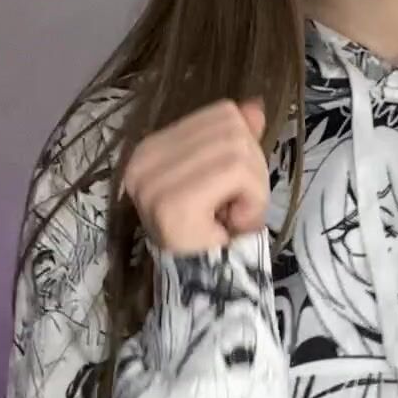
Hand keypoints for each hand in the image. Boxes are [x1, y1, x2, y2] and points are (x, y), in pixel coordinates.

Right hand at [123, 99, 269, 253]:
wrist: (201, 291)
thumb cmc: (211, 236)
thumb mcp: (229, 180)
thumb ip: (238, 141)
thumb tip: (254, 106)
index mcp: (151, 148)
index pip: (221, 115)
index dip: (245, 147)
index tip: (233, 188)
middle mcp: (144, 159)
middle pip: (232, 129)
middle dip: (253, 169)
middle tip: (239, 206)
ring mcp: (154, 180)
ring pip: (238, 151)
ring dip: (254, 189)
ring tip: (234, 216)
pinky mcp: (171, 201)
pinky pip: (237, 173)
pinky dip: (251, 199)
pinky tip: (233, 223)